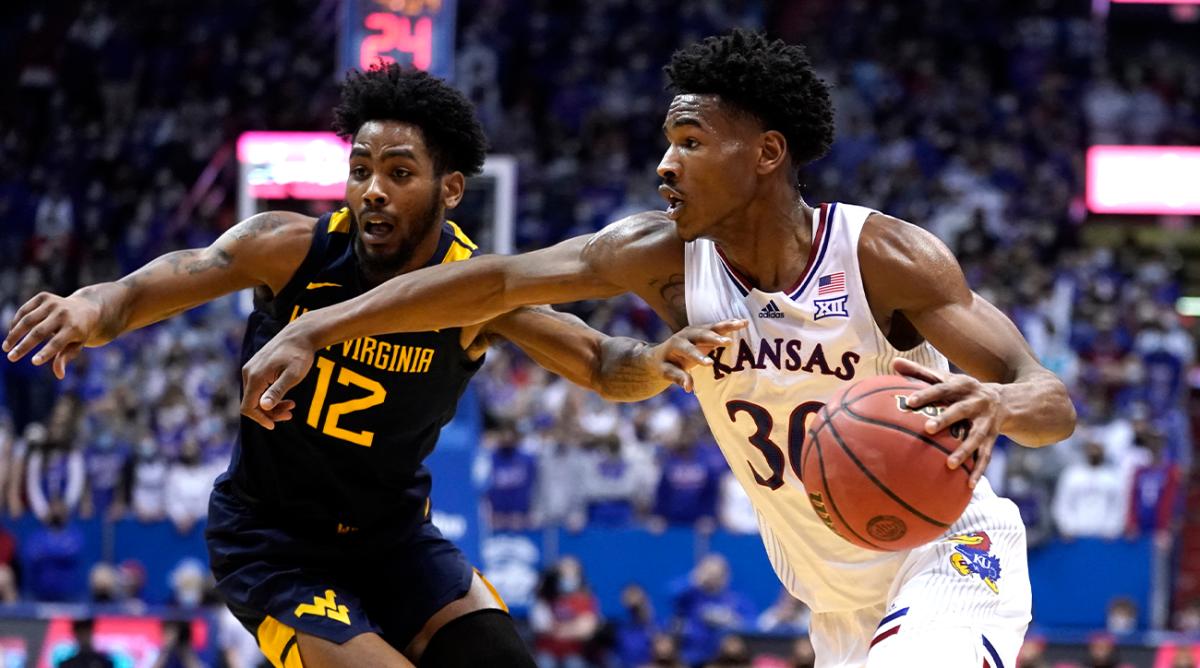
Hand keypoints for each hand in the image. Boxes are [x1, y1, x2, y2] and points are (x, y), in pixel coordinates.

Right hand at [3, 292, 100, 378]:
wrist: (85, 308)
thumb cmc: (78, 332)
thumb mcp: (76, 346)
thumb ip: (65, 358)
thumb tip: (59, 375)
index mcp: (74, 327)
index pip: (57, 343)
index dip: (45, 353)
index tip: (33, 363)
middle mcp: (63, 314)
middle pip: (39, 332)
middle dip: (23, 346)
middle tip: (11, 358)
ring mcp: (53, 303)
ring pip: (27, 320)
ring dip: (14, 335)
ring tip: (6, 348)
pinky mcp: (44, 297)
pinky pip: (25, 310)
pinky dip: (16, 322)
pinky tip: (11, 334)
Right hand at [238, 323, 314, 429]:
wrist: (299, 335)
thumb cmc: (299, 355)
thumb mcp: (293, 375)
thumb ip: (278, 390)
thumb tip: (264, 406)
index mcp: (255, 376)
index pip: (248, 407)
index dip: (259, 419)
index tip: (273, 426)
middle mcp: (248, 373)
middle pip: (252, 403)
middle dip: (270, 413)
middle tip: (290, 414)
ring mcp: (251, 369)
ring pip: (256, 396)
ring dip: (272, 405)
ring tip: (292, 405)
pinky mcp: (256, 368)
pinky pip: (259, 388)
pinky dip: (270, 395)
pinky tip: (286, 396)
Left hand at [649, 319, 746, 391]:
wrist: (662, 353)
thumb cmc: (665, 365)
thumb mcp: (667, 372)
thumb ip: (678, 378)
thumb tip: (688, 388)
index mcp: (676, 344)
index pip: (688, 351)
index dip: (698, 357)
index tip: (709, 364)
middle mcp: (687, 334)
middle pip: (702, 334)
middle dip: (714, 338)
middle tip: (728, 342)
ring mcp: (696, 330)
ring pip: (712, 327)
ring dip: (727, 326)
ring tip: (742, 324)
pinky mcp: (704, 329)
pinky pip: (718, 326)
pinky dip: (730, 324)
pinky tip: (743, 322)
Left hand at [892, 358, 1007, 488]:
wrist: (1006, 400)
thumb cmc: (962, 390)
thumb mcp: (947, 378)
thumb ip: (920, 372)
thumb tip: (894, 362)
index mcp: (962, 386)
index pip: (942, 388)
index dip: (926, 394)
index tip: (909, 402)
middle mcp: (977, 403)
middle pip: (960, 410)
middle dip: (946, 419)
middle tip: (927, 429)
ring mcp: (986, 422)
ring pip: (976, 437)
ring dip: (964, 451)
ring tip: (949, 464)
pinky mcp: (992, 439)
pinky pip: (986, 456)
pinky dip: (979, 471)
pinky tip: (969, 486)